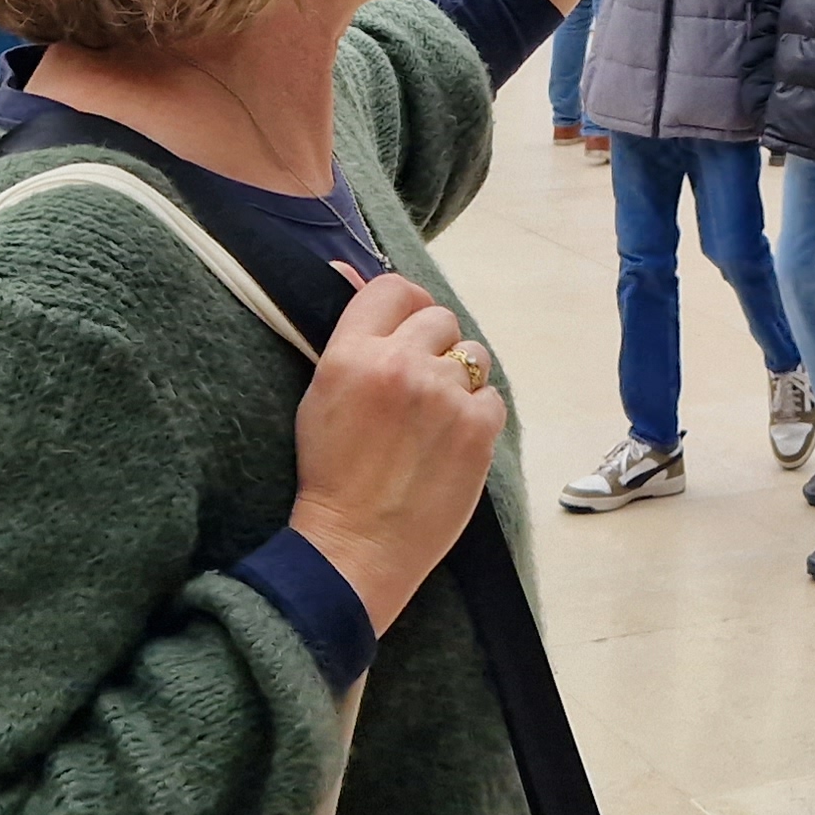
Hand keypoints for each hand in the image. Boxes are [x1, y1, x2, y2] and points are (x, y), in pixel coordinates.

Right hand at [287, 275, 503, 631]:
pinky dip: (479, 417)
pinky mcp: (477, 428)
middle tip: (419, 386)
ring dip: (461, 379)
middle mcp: (399, 364)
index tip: (408, 327)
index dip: (405, 306)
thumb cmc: (331, 476)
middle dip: (434, 346)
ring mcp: (443, 395)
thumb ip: (349, 338)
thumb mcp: (320, 395)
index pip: (392, 288)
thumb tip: (349, 267)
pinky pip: (493, 398)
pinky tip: (452, 444)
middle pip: (439, 318)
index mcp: (352, 354)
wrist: (355, 547)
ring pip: (474, 355)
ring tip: (436, 419)